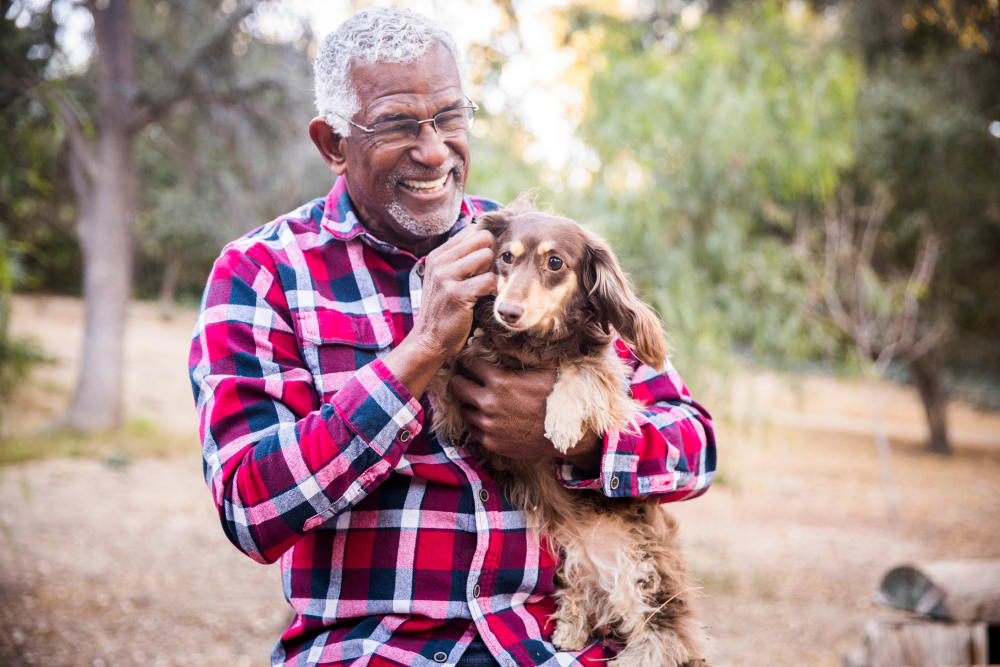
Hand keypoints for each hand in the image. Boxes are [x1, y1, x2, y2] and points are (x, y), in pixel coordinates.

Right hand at [411, 226, 496, 359]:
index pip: (473, 230)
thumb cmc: (445, 309)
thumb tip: (488, 239)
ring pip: (487, 256)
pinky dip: (493, 290)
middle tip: (487, 275)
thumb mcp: (445, 279)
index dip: (486, 245)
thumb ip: (461, 260)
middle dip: (492, 255)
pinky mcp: (456, 294)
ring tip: (486, 288)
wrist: (429, 340)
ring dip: (493, 272)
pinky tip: (487, 299)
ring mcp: (446, 276)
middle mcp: (440, 261)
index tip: (485, 265)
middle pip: (483, 237)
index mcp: (439, 255)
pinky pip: (488, 280)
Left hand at [448, 357, 602, 470]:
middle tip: (464, 379)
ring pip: (464, 409)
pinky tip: (490, 418)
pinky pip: (474, 429)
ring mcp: (488, 425)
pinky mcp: (491, 442)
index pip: (469, 364)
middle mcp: (488, 403)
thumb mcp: (544, 369)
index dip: (469, 361)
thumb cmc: (557, 398)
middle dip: (459, 380)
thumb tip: (501, 337)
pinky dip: (479, 423)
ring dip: (470, 403)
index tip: (470, 362)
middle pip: (456, 386)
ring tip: (480, 400)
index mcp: (500, 381)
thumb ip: (520, 354)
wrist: (566, 435)